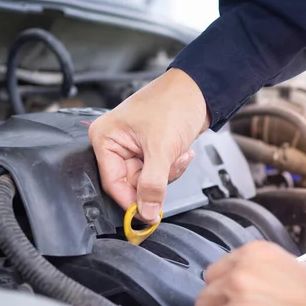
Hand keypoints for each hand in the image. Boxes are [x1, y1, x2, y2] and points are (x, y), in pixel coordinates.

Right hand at [88, 68, 209, 223]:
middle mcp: (115, 143)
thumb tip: (147, 212)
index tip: (148, 216)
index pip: (112, 182)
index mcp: (105, 138)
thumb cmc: (174, 103)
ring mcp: (132, 147)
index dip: (131, 201)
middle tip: (171, 164)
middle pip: (131, 184)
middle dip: (156, 180)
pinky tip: (181, 151)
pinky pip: (158, 173)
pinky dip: (172, 166)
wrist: (200, 89)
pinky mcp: (149, 149)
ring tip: (177, 153)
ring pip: (147, 181)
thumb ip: (153, 184)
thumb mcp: (162, 148)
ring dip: (168, 172)